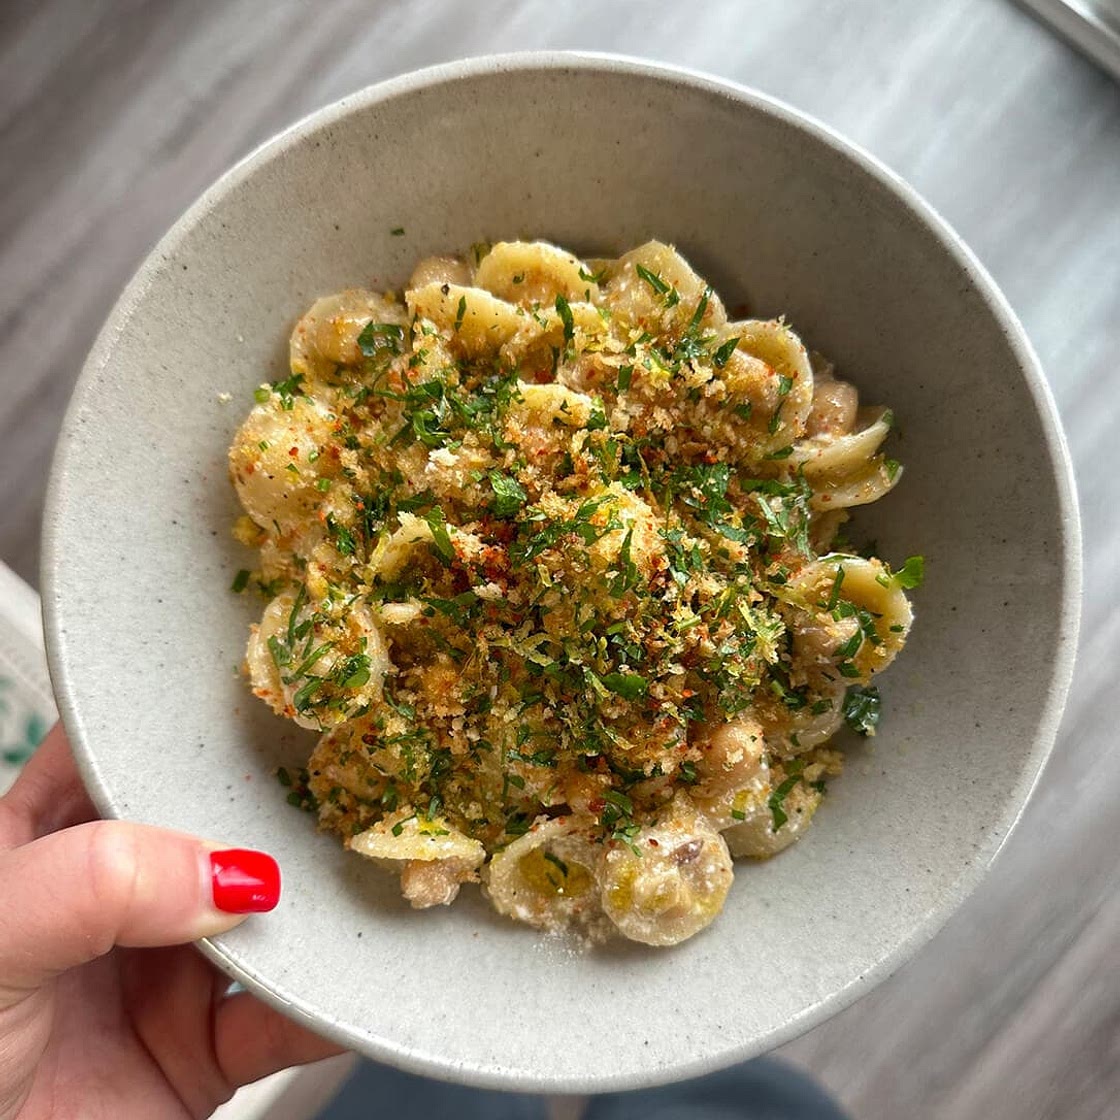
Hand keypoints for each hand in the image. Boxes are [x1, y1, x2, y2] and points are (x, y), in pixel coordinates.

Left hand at [0, 724, 341, 1118]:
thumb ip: (96, 881)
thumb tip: (226, 872)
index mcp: (40, 842)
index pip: (118, 754)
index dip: (181, 719)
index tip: (261, 693)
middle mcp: (112, 899)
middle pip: (210, 829)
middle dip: (273, 806)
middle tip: (341, 775)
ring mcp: (162, 974)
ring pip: (259, 921)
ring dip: (311, 906)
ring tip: (362, 871)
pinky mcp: (199, 1054)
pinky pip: (279, 1021)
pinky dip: (320, 1006)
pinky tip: (343, 982)